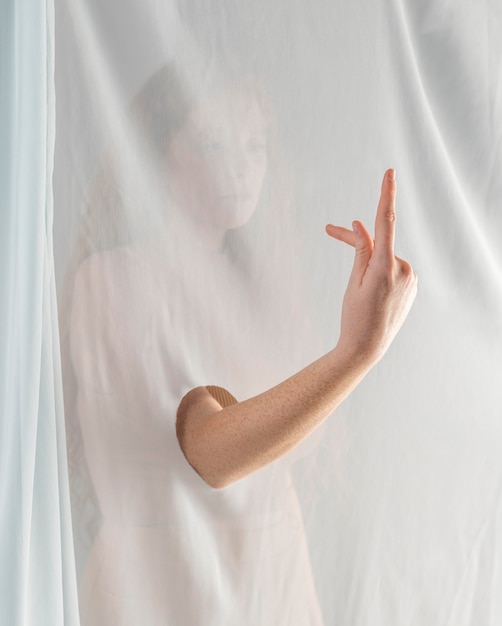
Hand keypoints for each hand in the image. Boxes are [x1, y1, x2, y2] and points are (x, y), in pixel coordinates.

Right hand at [326, 169, 416, 364]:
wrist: (367, 347)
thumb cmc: (355, 316)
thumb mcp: (353, 282)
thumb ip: (361, 250)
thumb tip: (363, 224)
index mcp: (386, 268)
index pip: (386, 223)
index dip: (387, 195)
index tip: (390, 173)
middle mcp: (404, 269)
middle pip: (378, 241)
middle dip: (355, 238)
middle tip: (328, 230)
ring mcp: (411, 277)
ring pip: (384, 255)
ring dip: (367, 259)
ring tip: (357, 287)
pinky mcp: (412, 284)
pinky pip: (392, 267)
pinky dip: (379, 270)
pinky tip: (372, 292)